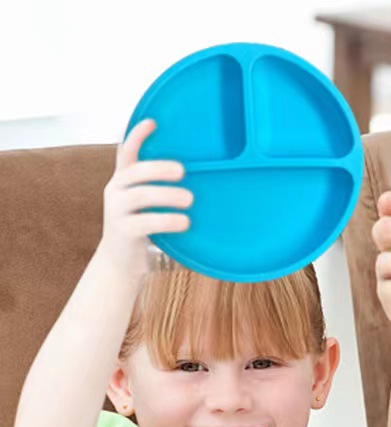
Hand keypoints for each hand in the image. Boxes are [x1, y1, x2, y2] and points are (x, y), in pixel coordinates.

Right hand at [96, 119, 192, 277]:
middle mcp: (115, 191)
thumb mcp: (146, 204)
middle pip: (136, 172)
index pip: (126, 152)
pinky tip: (184, 222)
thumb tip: (197, 175)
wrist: (120, 262)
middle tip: (183, 171)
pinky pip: (145, 222)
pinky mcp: (123, 231)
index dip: (137, 136)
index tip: (153, 122)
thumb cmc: (142, 228)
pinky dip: (167, 220)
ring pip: (141, 195)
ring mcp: (116, 210)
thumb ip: (158, 188)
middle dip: (159, 168)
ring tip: (189, 200)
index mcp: (122, 180)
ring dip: (167, 195)